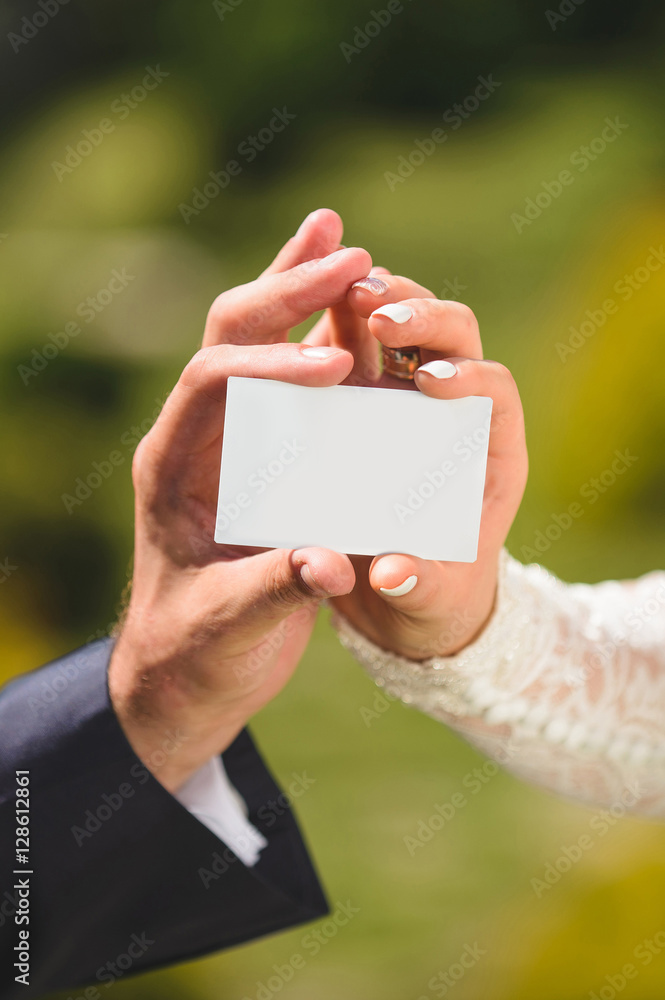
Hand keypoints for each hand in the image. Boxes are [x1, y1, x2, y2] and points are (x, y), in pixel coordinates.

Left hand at [109, 215, 371, 792]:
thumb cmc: (196, 651)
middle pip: (227, 333)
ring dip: (297, 284)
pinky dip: (316, 327)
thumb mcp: (229, 629)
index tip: (337, 367)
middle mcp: (195, 435)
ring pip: (252, 333)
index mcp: (173, 468)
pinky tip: (352, 297)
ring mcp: (225, 433)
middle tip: (348, 252)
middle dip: (287, 290)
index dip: (272, 364)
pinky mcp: (256, 446)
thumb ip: (276, 591)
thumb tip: (333, 565)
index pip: (212, 381)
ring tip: (342, 240)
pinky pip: (283, 369)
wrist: (180, 669)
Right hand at [326, 270, 528, 660]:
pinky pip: (355, 341)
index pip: (494, 391)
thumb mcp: (426, 600)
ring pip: (404, 323)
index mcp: (487, 454)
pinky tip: (298, 309)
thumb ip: (416, 584)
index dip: (468, 374)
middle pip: (455, 336)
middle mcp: (453, 412)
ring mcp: (406, 397)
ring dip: (373, 299)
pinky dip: (334, 319)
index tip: (430, 382)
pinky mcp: (364, 398)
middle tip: (376, 313)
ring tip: (336, 290)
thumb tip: (391, 572)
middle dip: (421, 315)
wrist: (402, 602)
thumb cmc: (427, 599)